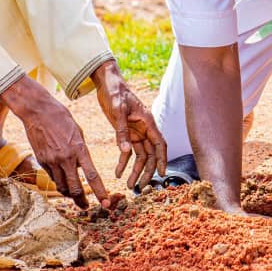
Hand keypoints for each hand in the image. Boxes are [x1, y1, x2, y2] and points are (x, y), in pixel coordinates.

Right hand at [0, 75, 108, 208]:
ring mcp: (52, 161)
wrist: (38, 111)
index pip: (92, 176)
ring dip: (69, 195)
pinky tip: (62, 182)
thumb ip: (81, 151)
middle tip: (87, 208)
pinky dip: (58, 182)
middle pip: (75, 188)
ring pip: (61, 186)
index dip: (100, 192)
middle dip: (82, 201)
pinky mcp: (41, 161)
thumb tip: (80, 167)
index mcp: (79, 149)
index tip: (106, 203)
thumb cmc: (62, 118)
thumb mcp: (78, 133)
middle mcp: (66, 158)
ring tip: (75, 198)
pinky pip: (51, 177)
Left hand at [92, 60, 167, 190]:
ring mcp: (136, 132)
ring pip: (141, 156)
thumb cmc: (116, 93)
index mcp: (148, 123)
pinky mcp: (126, 133)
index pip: (160, 145)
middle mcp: (145, 129)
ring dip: (136, 170)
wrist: (108, 84)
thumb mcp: (118, 110)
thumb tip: (125, 150)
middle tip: (140, 186)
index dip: (163, 160)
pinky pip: (127, 151)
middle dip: (147, 171)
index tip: (162, 174)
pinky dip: (123, 162)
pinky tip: (118, 172)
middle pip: (151, 154)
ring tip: (128, 184)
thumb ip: (122, 131)